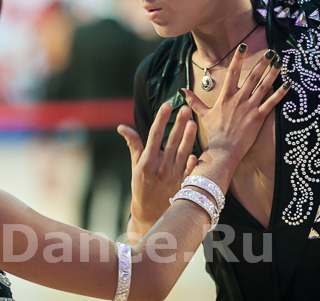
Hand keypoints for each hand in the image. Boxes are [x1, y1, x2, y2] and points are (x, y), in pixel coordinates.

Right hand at [118, 103, 197, 234]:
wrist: (150, 214)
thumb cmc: (141, 186)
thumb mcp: (135, 165)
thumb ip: (133, 144)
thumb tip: (122, 127)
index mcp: (147, 162)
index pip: (155, 135)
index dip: (161, 119)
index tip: (166, 105)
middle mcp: (161, 168)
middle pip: (171, 142)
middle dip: (178, 124)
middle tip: (185, 109)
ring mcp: (173, 177)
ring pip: (183, 153)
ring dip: (189, 138)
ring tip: (193, 123)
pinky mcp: (183, 185)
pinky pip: (190, 172)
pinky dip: (193, 163)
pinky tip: (197, 152)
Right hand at [182, 45, 288, 162]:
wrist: (223, 150)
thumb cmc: (214, 133)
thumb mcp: (202, 114)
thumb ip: (194, 101)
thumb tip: (182, 90)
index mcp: (225, 96)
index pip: (232, 72)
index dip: (238, 58)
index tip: (243, 46)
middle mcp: (238, 99)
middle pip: (252, 77)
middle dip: (262, 63)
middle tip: (271, 51)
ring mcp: (249, 108)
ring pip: (264, 87)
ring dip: (273, 74)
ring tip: (280, 62)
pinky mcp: (258, 117)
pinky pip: (272, 103)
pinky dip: (281, 93)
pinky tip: (288, 84)